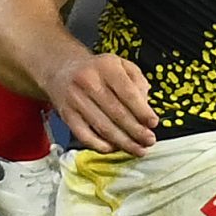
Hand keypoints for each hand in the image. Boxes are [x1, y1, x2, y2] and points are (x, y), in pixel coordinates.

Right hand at [44, 52, 158, 153]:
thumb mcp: (121, 65)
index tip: (153, 123)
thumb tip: (145, 108)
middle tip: (149, 140)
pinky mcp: (66, 114)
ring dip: (123, 142)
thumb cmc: (97, 70)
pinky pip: (85, 135)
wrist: (61, 69)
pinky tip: (113, 148)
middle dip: (136, 131)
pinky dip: (100, 146)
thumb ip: (137, 82)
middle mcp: (88, 81)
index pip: (128, 93)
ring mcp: (75, 99)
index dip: (142, 111)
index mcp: (106, 67)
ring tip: (138, 149)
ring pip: (103, 127)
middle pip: (117, 113)